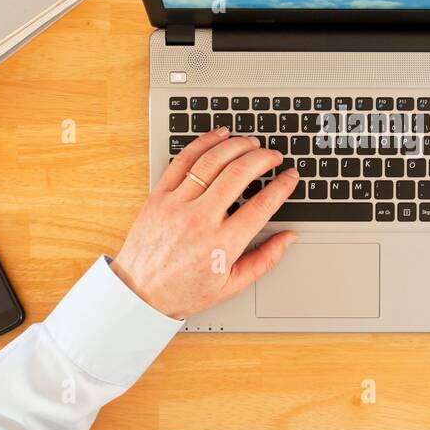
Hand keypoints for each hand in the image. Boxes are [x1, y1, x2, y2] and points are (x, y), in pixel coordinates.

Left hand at [111, 128, 298, 319]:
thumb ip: (265, 260)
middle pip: (239, 174)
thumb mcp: (231, 285)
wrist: (139, 293)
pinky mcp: (159, 196)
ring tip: (251, 143)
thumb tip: (288, 238)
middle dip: (263, 158)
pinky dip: (203, 143)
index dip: (282, 186)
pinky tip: (219, 136)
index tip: (291, 177)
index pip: (262, 205)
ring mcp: (177, 205)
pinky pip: (183, 160)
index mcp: (222, 244)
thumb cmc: (184, 290)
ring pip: (212, 161)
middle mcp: (200, 220)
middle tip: (274, 156)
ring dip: (236, 145)